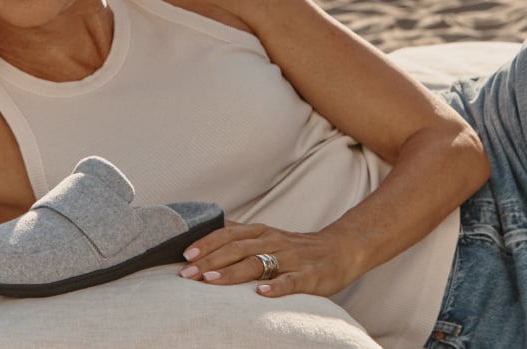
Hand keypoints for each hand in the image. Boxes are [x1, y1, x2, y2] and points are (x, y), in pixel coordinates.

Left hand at [178, 221, 363, 297]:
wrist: (341, 249)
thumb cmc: (297, 248)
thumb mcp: (268, 237)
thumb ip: (241, 236)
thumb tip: (206, 236)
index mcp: (262, 232)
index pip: (229, 233)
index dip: (206, 242)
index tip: (185, 254)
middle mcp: (273, 241)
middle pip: (237, 248)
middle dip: (210, 260)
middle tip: (187, 273)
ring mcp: (291, 258)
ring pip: (258, 262)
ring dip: (232, 271)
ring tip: (210, 280)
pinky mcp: (309, 275)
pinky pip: (291, 281)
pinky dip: (276, 286)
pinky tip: (261, 293)